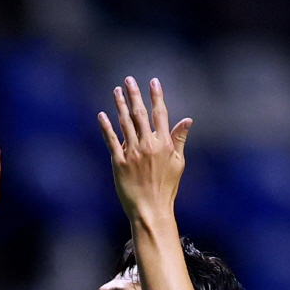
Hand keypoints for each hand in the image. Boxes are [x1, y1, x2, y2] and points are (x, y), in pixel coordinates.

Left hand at [98, 77, 191, 220]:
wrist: (151, 209)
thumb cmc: (166, 188)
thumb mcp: (178, 163)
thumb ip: (179, 139)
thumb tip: (187, 120)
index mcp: (163, 144)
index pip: (160, 114)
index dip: (156, 96)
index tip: (153, 82)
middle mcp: (147, 145)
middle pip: (139, 114)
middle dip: (134, 95)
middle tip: (128, 80)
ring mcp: (132, 153)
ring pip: (124, 124)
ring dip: (120, 105)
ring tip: (116, 91)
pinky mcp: (119, 162)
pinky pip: (111, 141)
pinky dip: (106, 127)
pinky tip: (102, 115)